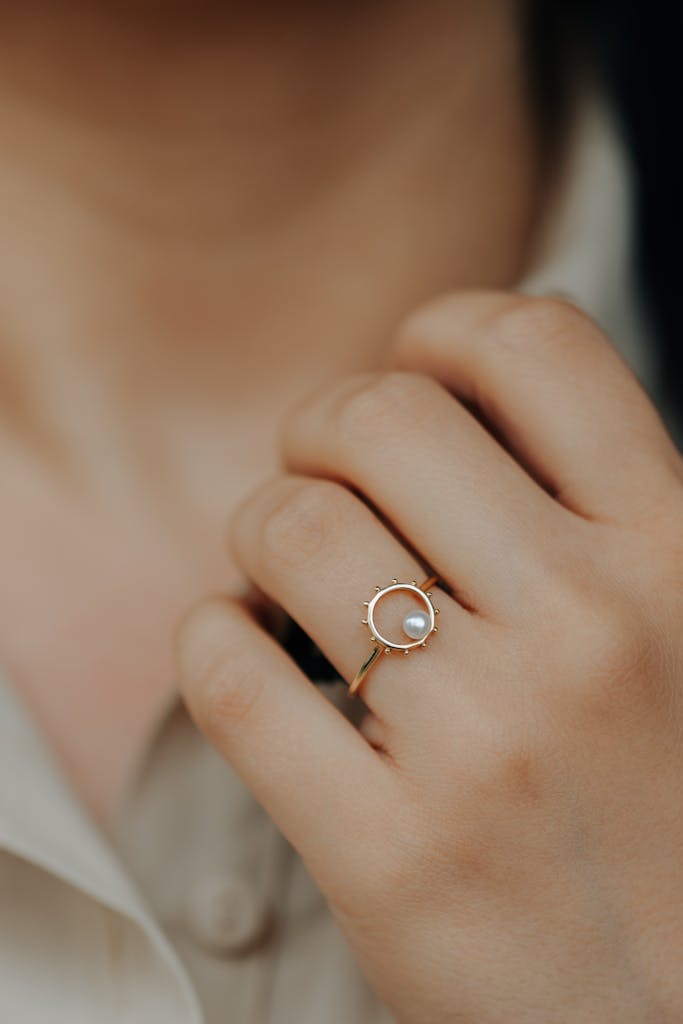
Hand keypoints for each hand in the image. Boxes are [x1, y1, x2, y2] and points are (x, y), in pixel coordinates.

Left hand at [176, 292, 682, 1022]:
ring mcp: (486, 745)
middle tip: (324, 478)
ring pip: (290, 528)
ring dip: (259, 530)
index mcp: (675, 557)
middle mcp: (590, 631)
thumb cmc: (671, 803)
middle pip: (379, 417)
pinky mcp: (391, 857)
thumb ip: (601, 512)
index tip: (411, 375)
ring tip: (284, 576)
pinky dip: (212, 639)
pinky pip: (231, 675)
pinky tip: (247, 652)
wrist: (681, 1017)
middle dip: (321, 429)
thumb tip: (465, 394)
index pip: (533, 345)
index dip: (442, 332)